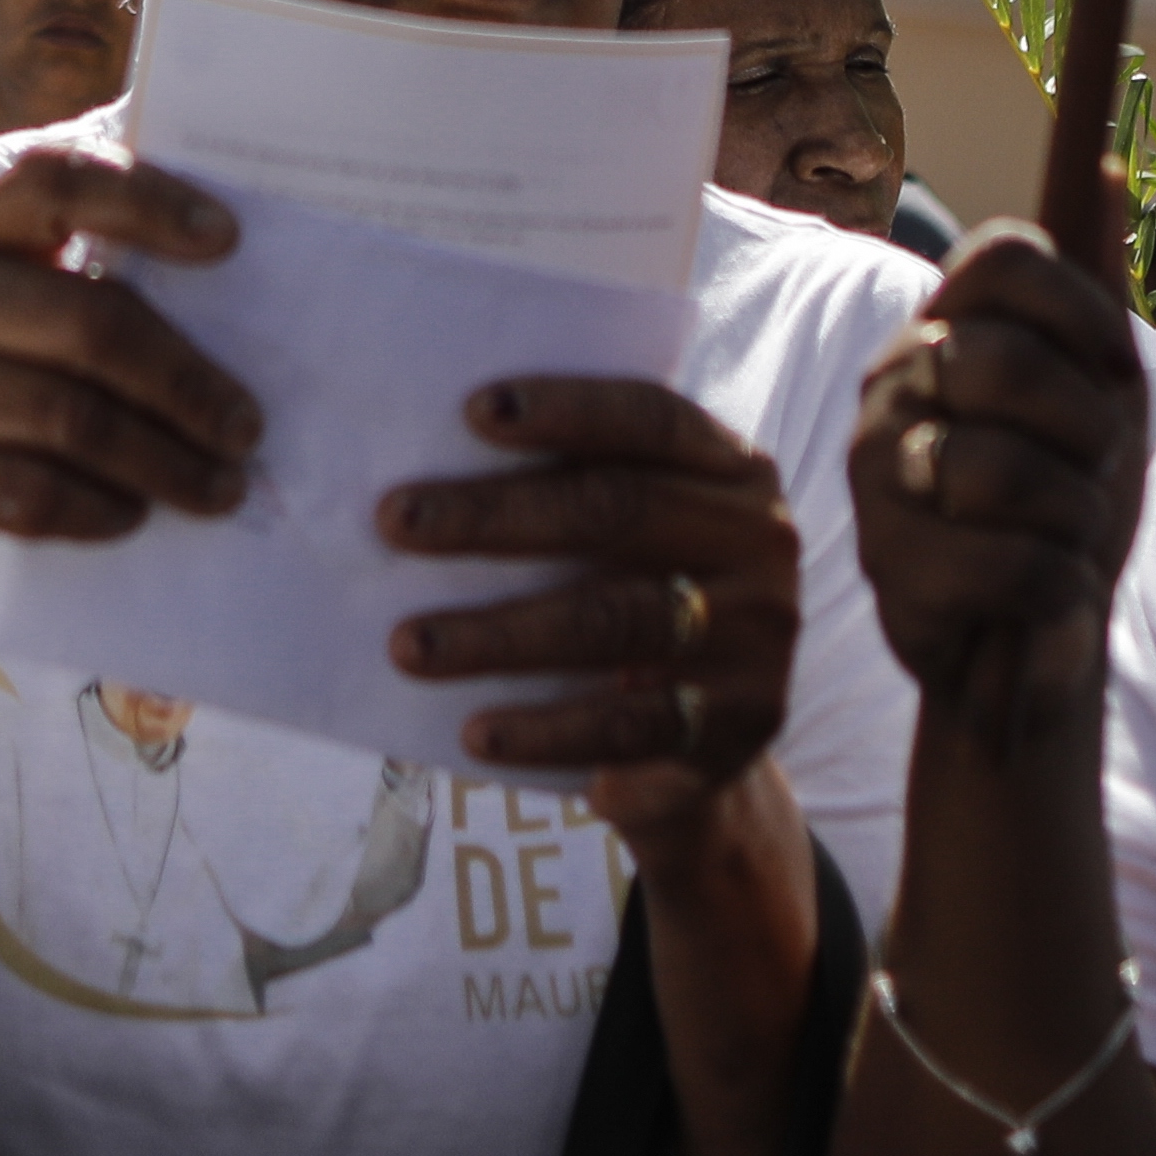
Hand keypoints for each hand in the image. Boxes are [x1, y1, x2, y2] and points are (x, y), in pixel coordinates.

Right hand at [0, 153, 258, 642]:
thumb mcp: (52, 340)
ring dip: (160, 461)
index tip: (230, 238)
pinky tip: (133, 516)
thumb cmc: (19, 410)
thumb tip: (248, 304)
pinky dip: (96, 509)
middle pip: (86, 321)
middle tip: (247, 430)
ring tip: (218, 488)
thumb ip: (113, 300)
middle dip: (184, 382)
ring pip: (64, 417)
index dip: (143, 200)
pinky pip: (25, 491)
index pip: (55, 182)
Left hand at [379, 377, 800, 851]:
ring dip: (500, 635)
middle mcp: (760, 546)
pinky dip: (549, 735)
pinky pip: (629, 729)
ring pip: (616, 624)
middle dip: (495, 515)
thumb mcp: (640, 534)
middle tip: (394, 523)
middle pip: (618, 512)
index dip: (567, 410)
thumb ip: (574, 487)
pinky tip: (477, 737)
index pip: (651, 419)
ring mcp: (756, 642)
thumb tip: (421, 460)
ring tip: (409, 647)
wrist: (713, 745)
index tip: (472, 411)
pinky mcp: (737, 731)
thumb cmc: (640, 600)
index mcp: (734, 472)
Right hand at [851, 220, 1154, 728]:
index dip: (1082, 305)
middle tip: (1094, 469)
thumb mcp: (1100, 395)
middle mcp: (890, 381)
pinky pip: (1009, 563)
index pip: (1002, 255)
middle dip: (1087, 427)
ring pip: (1004, 470)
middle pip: (1005, 359)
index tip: (1121, 366)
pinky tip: (1047, 592)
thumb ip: (1099, 291)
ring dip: (1078, 517)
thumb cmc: (1063, 504)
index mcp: (942, 325)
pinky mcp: (887, 566)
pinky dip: (1059, 586)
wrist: (1034, 642)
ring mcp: (876, 472)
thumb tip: (1109, 166)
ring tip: (1069, 538)